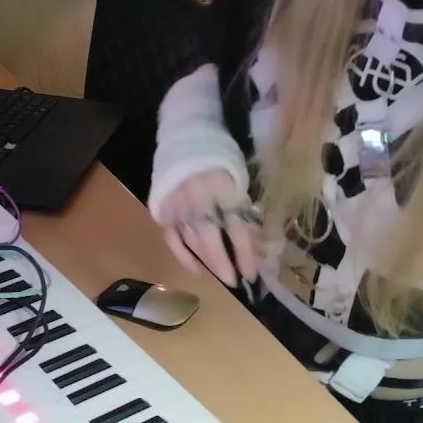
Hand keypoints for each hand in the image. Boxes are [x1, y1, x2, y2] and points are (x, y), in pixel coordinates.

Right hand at [155, 170, 259, 287]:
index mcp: (221, 185)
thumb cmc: (221, 161)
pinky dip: (184, 257)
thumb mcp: (240, 181)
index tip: (251, 274)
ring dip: (207, 262)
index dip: (243, 252)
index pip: (235, 225)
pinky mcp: (162, 209)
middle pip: (210, 237)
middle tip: (233, 283)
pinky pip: (172, 240)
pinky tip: (197, 271)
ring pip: (191, 241)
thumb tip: (259, 247)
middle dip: (222, 263)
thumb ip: (246, 212)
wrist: (187, 139)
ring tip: (220, 275)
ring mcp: (176, 203)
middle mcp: (196, 196)